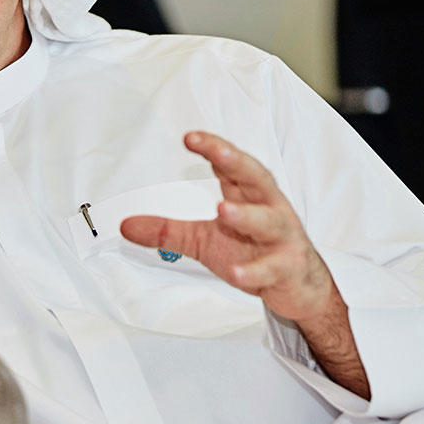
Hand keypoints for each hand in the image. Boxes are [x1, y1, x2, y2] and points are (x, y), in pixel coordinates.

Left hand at [120, 131, 335, 322]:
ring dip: (247, 215)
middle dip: (236, 163)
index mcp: (248, 195)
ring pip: (268, 221)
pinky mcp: (287, 269)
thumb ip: (167, 231)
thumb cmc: (254, 251)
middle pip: (256, 179)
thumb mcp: (204, 240)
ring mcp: (281, 239)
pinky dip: (254, 271)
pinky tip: (236, 272)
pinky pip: (271, 269)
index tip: (190, 137)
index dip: (213, 148)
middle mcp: (269, 209)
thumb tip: (125, 226)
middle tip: (216, 152)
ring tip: (222, 210)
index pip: (231, 164)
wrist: (298, 286)